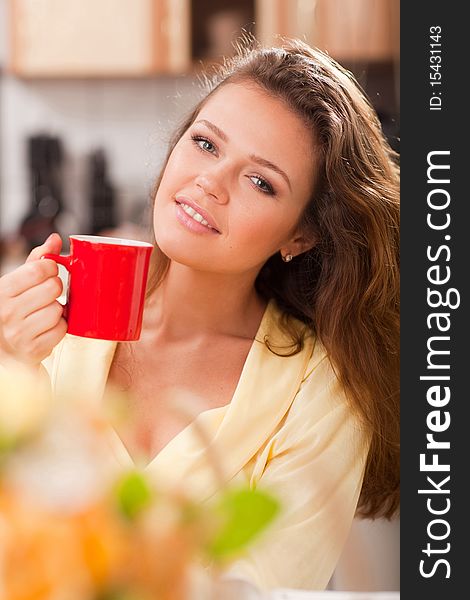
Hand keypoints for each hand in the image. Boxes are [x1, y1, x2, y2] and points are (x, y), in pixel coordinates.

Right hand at [0, 233, 66, 366]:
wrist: (5, 351)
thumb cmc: (13, 311)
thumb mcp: (16, 284)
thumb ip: (35, 261)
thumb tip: (55, 239)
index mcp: (1, 291)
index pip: (39, 269)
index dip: (51, 268)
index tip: (49, 272)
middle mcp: (7, 312)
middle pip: (53, 287)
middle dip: (55, 288)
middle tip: (48, 294)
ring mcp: (20, 333)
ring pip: (59, 309)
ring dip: (57, 310)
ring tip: (45, 312)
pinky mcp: (34, 349)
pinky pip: (62, 329)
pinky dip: (60, 326)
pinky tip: (48, 326)